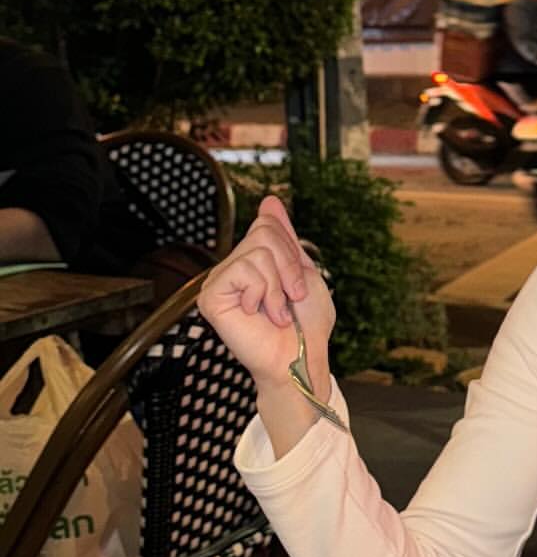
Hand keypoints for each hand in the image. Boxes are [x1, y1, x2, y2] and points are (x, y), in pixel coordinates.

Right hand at [197, 195, 333, 393]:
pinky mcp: (210, 297)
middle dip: (290, 267)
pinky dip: (263, 293)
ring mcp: (219, 282)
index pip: (267, 223)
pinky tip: (260, 314)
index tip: (297, 284)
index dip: (291, 251)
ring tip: (277, 311)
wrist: (301, 356)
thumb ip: (284, 236)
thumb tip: (269, 200)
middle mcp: (232, 268)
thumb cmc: (306, 323)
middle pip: (264, 232)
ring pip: (257, 252)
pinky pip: (242, 270)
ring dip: (279, 286)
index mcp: (252, 261)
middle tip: (291, 299)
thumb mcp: (303, 271)